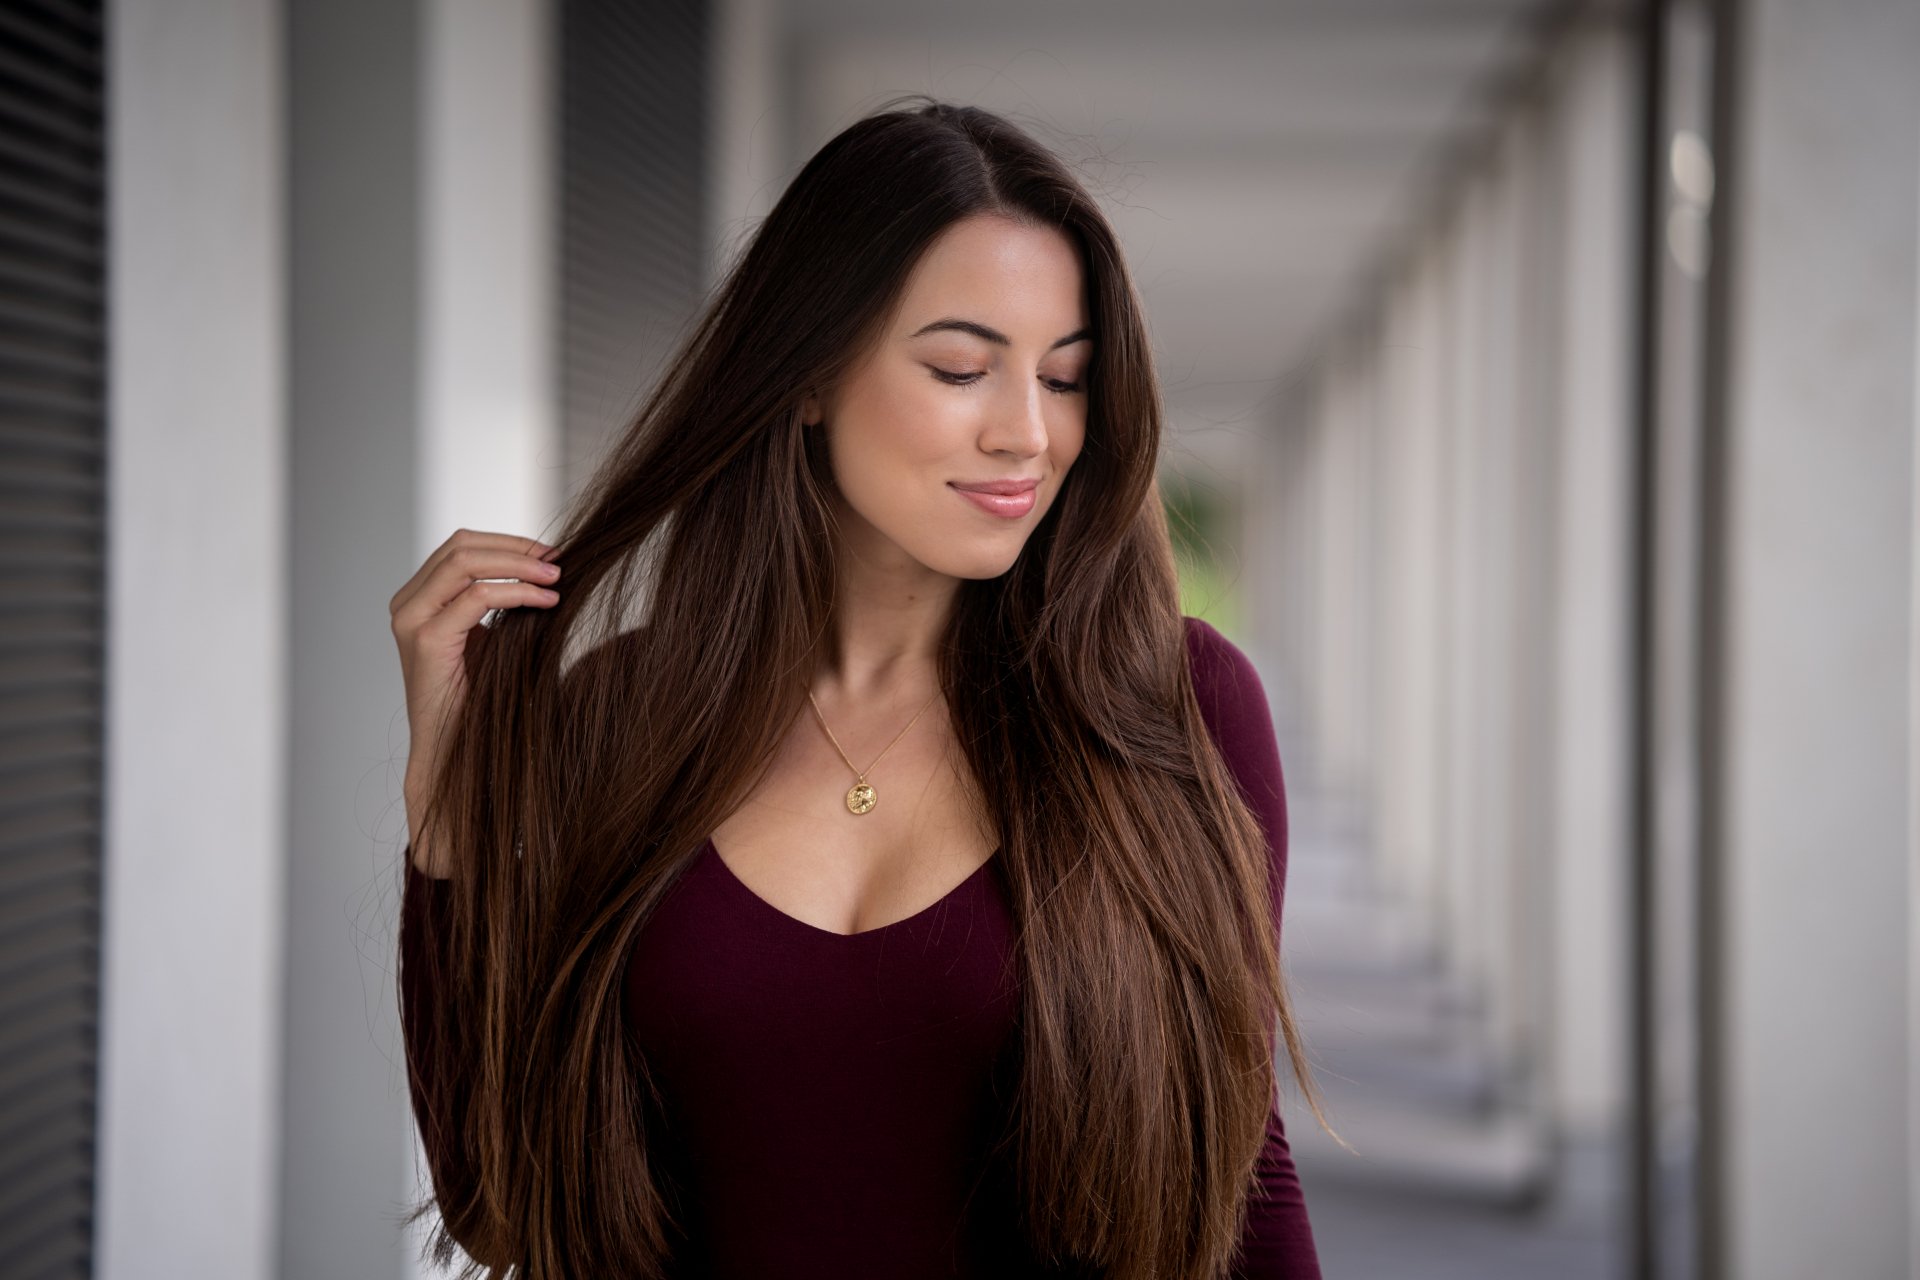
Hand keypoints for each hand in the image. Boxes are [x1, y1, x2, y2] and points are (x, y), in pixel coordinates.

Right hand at [390, 528, 560, 874]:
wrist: (455, 753)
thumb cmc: (478, 700)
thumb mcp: (492, 639)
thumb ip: (502, 601)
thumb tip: (547, 568)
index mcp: (418, 599)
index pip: (460, 547)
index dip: (508, 542)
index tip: (551, 553)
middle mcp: (407, 604)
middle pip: (461, 545)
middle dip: (516, 547)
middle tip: (558, 560)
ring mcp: (411, 621)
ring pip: (465, 562)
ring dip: (519, 564)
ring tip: (557, 576)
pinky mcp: (426, 641)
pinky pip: (476, 597)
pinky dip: (516, 592)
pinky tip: (546, 602)